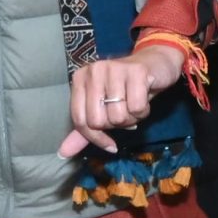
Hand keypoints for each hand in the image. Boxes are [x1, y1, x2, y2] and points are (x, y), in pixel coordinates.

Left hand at [60, 42, 188, 157]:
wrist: (154, 64)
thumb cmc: (125, 89)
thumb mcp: (103, 108)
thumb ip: (84, 130)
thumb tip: (63, 153)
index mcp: (79, 79)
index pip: (80, 120)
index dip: (95, 138)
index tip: (110, 144)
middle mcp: (93, 71)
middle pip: (98, 121)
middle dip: (115, 125)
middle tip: (124, 112)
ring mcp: (114, 68)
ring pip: (118, 116)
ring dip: (132, 118)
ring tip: (134, 104)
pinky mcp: (136, 71)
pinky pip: (137, 108)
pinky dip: (144, 111)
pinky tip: (144, 98)